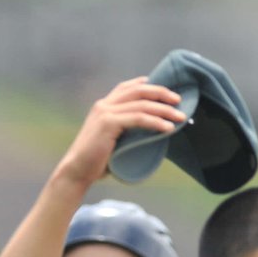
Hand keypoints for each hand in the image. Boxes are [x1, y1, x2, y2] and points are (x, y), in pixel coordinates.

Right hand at [52, 77, 187, 189]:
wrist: (77, 171)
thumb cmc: (95, 162)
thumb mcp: (112, 141)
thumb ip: (125, 132)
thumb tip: (149, 134)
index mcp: (103, 106)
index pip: (128, 87)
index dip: (148, 85)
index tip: (166, 90)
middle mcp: (104, 105)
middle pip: (139, 91)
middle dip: (162, 93)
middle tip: (179, 101)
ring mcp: (105, 112)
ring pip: (142, 105)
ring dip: (164, 110)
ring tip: (180, 117)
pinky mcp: (108, 123)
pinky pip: (138, 118)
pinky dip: (156, 122)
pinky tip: (168, 128)